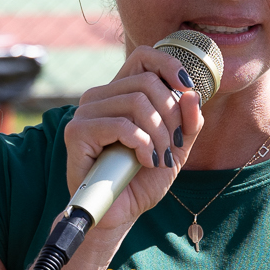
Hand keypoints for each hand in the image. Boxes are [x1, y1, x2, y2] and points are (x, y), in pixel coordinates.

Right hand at [63, 44, 206, 234]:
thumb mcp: (175, 148)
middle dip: (171, 116)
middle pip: (148, 83)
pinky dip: (143, 145)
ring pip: (137, 103)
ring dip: (159, 135)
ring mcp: (85, 112)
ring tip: (159, 158)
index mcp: (121, 92)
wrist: (119, 213)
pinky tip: (145, 162)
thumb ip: (188, 122)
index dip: (170, 65)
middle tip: (173, 146)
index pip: (144, 56)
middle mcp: (100, 96)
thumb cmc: (142, 179)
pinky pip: (122, 126)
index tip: (188, 89)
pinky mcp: (77, 132)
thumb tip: (193, 94)